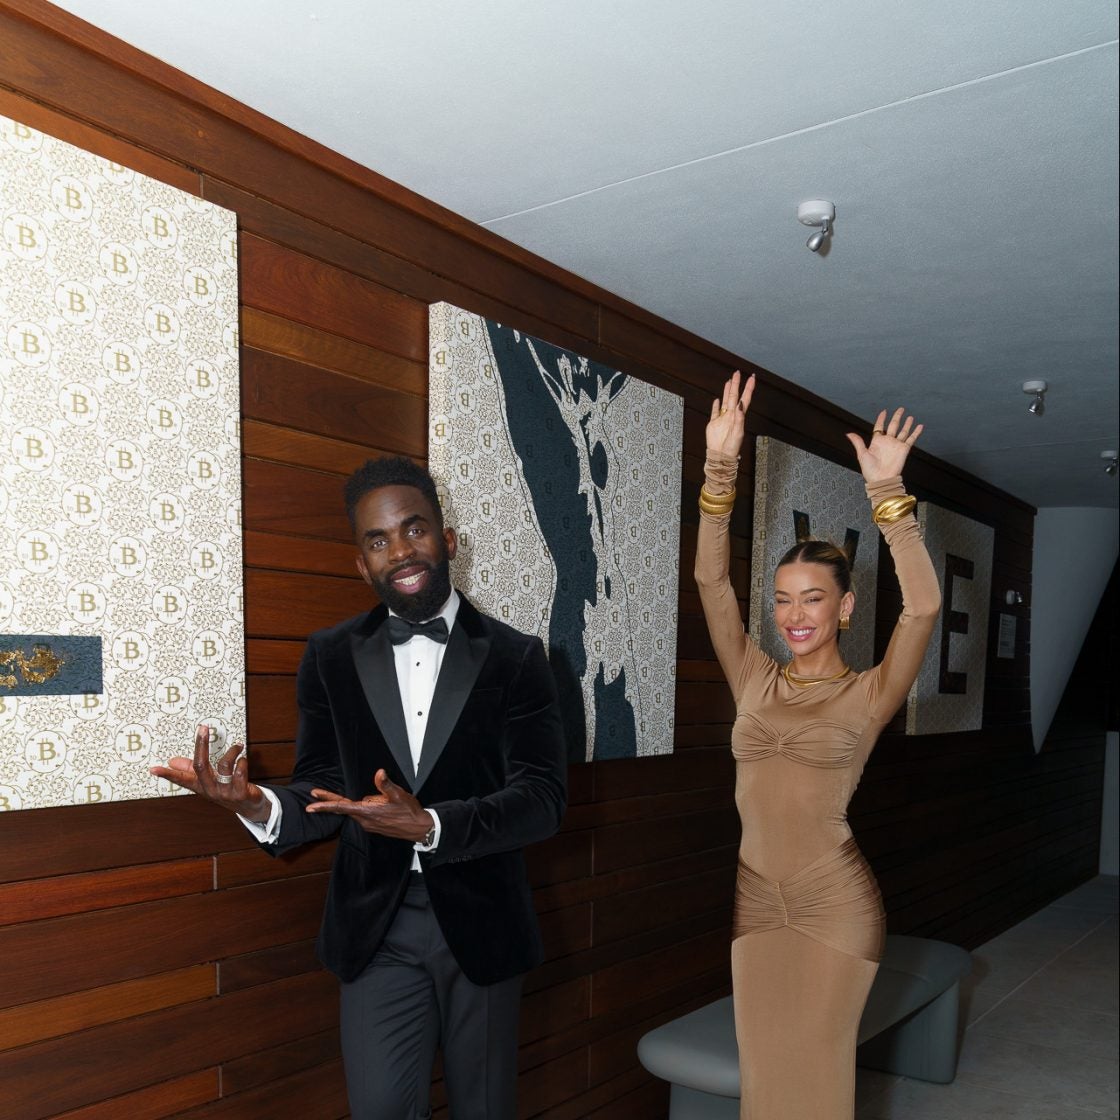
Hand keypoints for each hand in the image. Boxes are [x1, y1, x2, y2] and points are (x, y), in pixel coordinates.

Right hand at [150, 724, 268, 821]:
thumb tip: (172, 761)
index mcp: (201, 785)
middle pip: (200, 766)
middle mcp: (211, 789)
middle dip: (201, 745)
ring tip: (238, 747)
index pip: (180, 779)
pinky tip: (243, 760)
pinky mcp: (241, 793)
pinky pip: (240, 773)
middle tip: (203, 729)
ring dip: (232, 752)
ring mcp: (225, 792)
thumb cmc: (228, 791)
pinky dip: (242, 762)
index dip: (167, 774)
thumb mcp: (207, 781)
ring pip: (224, 765)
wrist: (250, 808)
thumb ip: (190, 770)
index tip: (154, 769)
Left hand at [306, 768, 433, 842]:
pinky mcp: (373, 825)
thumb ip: (386, 784)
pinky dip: (366, 806)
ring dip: (360, 802)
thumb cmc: (409, 812)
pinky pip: (364, 813)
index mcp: (368, 812)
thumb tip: (379, 773)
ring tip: (384, 799)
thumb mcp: (399, 795)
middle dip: (330, 801)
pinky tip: (381, 803)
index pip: (342, 807)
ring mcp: (368, 824)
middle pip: (344, 807)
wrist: (418, 828)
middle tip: (314, 794)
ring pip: (356, 809)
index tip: (311, 806)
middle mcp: (365, 820)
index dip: (325, 806)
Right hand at [705, 370, 754, 458]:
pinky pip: (715, 412)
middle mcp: (731, 416)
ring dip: (727, 391)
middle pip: (734, 396)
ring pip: (725, 401)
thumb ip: (739, 418)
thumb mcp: (738, 432)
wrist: (720, 456)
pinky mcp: (713, 424)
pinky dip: (716, 405)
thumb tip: (739, 405)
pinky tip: (717, 399)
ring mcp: (722, 419)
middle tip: (737, 373)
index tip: (751, 377)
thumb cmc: (732, 447)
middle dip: (736, 385)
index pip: (744, 399)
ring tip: (729, 381)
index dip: (748, 388)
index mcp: (739, 417)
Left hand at [846, 407, 922, 482]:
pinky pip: (911, 439)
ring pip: (903, 431)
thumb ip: (858, 442)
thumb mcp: (862, 454)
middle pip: (893, 426)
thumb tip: (849, 433)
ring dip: (907, 424)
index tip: (884, 411)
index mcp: (877, 442)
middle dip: (897, 417)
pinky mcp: (904, 449)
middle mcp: (887, 442)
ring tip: (910, 417)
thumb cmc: (870, 470)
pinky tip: (919, 426)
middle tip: (900, 409)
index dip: (882, 419)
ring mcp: (896, 445)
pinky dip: (916, 432)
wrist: (881, 479)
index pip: (880, 427)